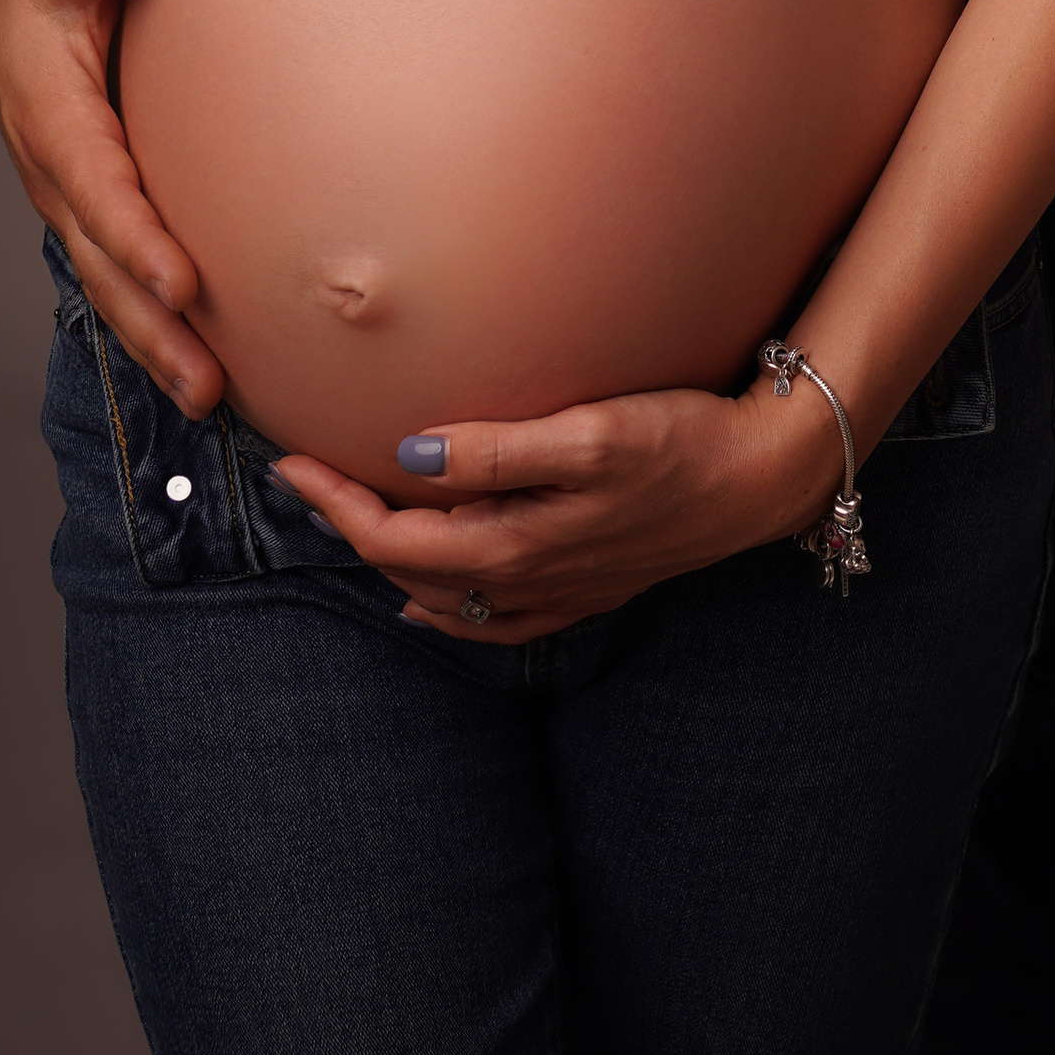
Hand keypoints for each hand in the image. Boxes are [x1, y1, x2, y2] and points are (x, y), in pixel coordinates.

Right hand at [0, 0, 224, 416]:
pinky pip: (117, 272)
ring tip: (211, 397)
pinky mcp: (87, 204)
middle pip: (104, 261)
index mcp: (51, 113)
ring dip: (156, 342)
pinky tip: (196, 365)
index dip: (137, 239)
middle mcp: (54, 169)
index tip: (184, 284)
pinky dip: (151, 321)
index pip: (98, 187)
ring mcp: (68, 194)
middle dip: (153, 325)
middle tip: (206, 382)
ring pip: (110, 281)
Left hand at [273, 374, 837, 642]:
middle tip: (308, 476)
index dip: (334, 504)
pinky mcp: (586, 589)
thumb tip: (410, 458)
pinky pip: (493, 621)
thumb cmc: (681, 442)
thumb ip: (496, 451)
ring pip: (444, 600)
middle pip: (408, 570)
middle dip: (350, 527)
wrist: (762, 480)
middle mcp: (527, 582)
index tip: (292, 461)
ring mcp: (557, 592)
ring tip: (353, 521)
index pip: (393, 537)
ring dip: (391, 565)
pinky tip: (434, 600)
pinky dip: (448, 610)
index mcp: (514, 545)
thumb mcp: (589, 433)